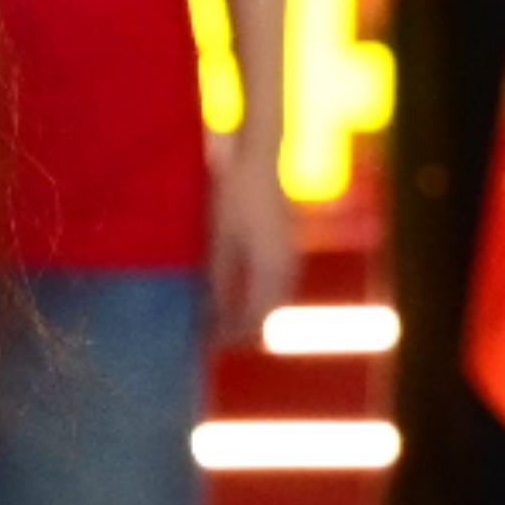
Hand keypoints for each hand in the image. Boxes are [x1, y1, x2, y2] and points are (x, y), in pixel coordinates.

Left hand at [205, 144, 299, 333]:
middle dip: (243, 326)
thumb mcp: (219, 241)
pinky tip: (240, 290)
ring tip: (223, 317)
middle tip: (214, 335)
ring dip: (252, 310)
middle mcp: (289, 267)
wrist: (258, 160)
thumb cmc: (232, 197)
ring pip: (275, 297)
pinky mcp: (289, 244)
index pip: (255, 318)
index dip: (233, 334)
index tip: (210, 344)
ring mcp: (293, 255)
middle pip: (268, 312)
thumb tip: (213, 317)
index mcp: (272, 270)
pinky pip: (278, 281)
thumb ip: (219, 281)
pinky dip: (260, 293)